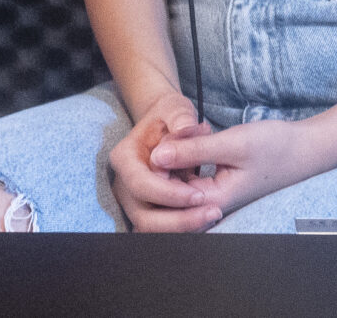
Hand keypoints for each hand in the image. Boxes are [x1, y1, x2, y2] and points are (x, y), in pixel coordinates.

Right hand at [109, 93, 220, 231]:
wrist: (166, 124)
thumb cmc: (170, 116)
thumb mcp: (175, 108)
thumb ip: (180, 116)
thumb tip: (186, 129)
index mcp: (124, 157)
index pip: (141, 185)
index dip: (169, 194)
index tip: (199, 194)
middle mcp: (123, 184)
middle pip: (143, 216)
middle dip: (179, 219)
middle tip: (213, 212)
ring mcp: (132, 200)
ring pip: (152, 229)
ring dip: (183, 228)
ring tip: (213, 214)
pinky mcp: (146, 211)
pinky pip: (161, 229)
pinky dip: (183, 227)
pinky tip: (206, 216)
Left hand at [149, 117, 328, 221]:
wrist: (304, 148)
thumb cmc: (275, 147)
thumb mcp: (233, 144)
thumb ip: (194, 151)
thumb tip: (156, 156)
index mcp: (213, 201)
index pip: (168, 194)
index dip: (159, 166)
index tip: (164, 137)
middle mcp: (209, 203)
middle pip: (169, 190)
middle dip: (166, 160)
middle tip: (176, 133)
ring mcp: (212, 193)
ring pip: (178, 179)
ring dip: (177, 155)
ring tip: (189, 132)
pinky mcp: (215, 182)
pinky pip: (189, 173)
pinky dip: (187, 154)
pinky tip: (196, 136)